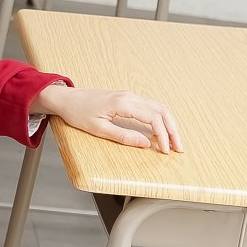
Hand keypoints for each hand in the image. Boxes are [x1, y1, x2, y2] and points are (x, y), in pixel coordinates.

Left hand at [34, 83, 182, 153]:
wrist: (67, 99)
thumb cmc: (79, 113)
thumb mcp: (99, 129)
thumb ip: (123, 136)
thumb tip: (146, 143)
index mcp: (124, 103)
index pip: (153, 118)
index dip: (163, 135)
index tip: (166, 150)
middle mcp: (130, 96)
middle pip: (161, 111)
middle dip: (173, 130)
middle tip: (179, 148)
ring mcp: (130, 95)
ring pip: (158, 107)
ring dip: (169, 124)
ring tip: (174, 141)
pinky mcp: (128, 98)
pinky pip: (150, 107)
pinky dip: (160, 118)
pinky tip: (162, 130)